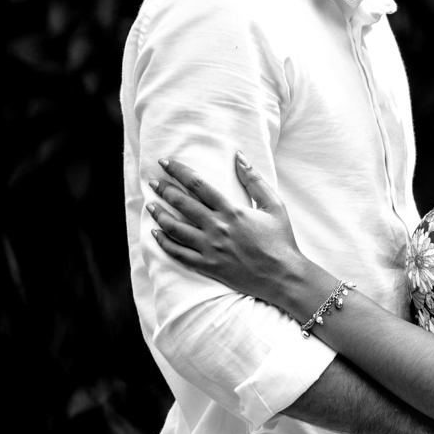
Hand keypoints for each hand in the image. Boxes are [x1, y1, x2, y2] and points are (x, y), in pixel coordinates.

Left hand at [147, 153, 325, 315]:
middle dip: (164, 189)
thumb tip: (238, 156)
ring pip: (175, 228)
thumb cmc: (280, 240)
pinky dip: (164, 243)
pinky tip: (156, 234)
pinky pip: (179, 254)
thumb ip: (255, 180)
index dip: (179, 171)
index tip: (165, 163)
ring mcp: (210, 249)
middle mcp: (217, 228)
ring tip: (150, 205)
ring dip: (159, 215)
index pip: (198, 185)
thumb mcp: (274, 205)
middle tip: (153, 182)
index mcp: (232, 211)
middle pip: (182, 204)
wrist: (283, 276)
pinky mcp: (208, 266)